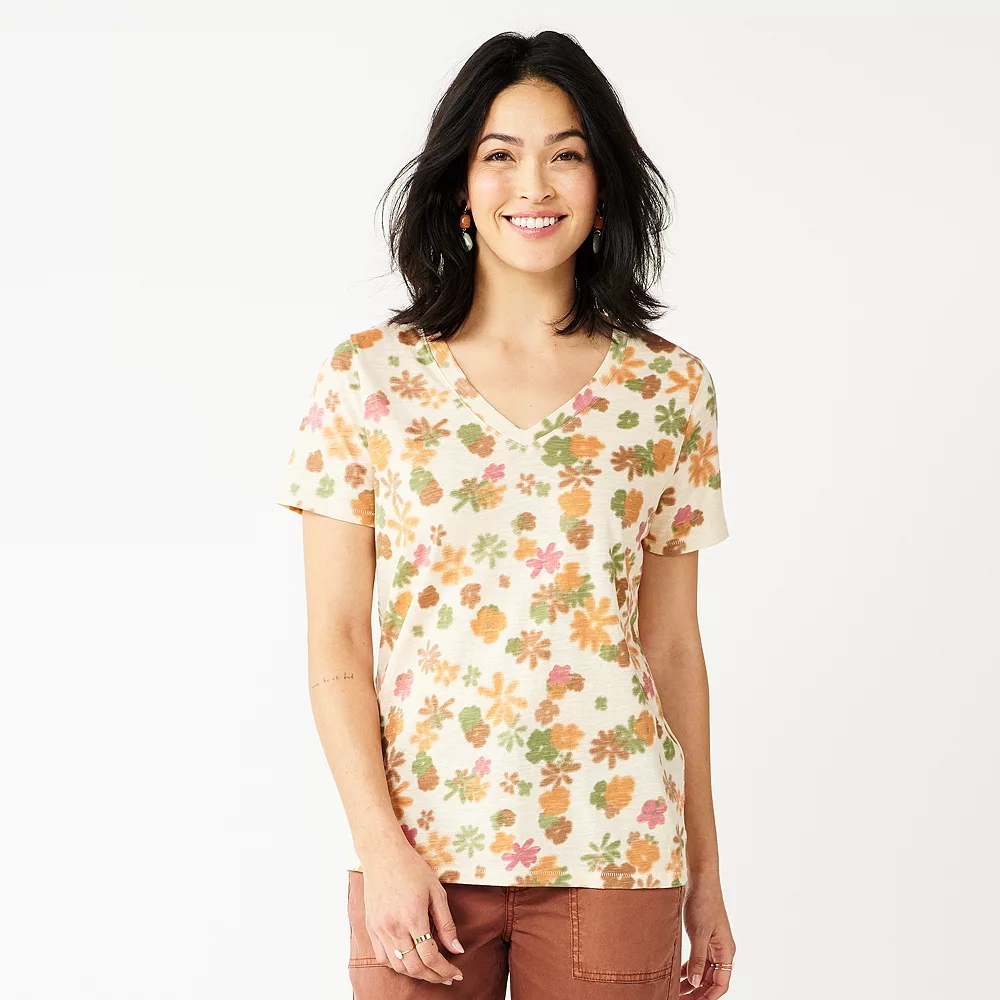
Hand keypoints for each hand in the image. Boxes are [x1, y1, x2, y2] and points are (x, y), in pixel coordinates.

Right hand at [357, 845, 464, 984]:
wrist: (383, 855)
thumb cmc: (413, 869)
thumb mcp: (437, 891)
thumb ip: (446, 923)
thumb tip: (457, 949)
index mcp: (413, 916)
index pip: (430, 957)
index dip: (445, 970)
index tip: (457, 974)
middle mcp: (394, 927)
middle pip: (414, 967)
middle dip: (434, 976)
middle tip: (447, 977)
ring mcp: (379, 929)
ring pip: (398, 966)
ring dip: (416, 974)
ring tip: (431, 971)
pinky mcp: (371, 928)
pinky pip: (383, 958)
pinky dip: (397, 965)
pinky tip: (409, 961)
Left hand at [680, 872, 735, 998]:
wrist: (701, 880)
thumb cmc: (703, 903)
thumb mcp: (699, 933)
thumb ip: (698, 959)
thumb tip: (695, 983)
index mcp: (726, 950)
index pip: (720, 984)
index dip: (708, 997)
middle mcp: (722, 950)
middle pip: (712, 980)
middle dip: (697, 992)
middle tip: (680, 999)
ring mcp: (713, 944)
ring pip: (704, 971)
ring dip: (692, 982)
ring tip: (676, 991)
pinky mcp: (703, 937)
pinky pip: (698, 960)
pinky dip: (689, 969)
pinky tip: (677, 975)